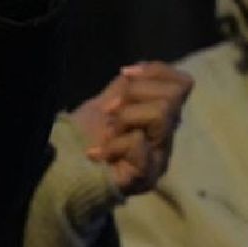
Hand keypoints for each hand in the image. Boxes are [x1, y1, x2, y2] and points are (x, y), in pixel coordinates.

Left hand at [71, 63, 193, 194]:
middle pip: (173, 96)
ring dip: (125, 118)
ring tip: (108, 134)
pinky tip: (100, 154)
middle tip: (109, 112)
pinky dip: (114, 144)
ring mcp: (160, 158)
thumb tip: (138, 70)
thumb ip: (129, 85)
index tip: (124, 74)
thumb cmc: (87, 134)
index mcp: (162, 116)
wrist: (65, 166)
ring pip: (161, 113)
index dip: (154, 72)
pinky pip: (139, 142)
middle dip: (134, 94)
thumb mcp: (109, 100)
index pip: (182, 83)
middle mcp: (167, 136)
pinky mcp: (147, 176)